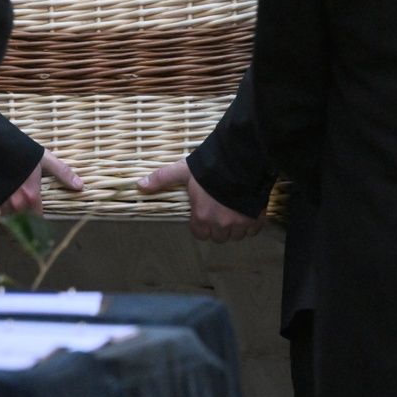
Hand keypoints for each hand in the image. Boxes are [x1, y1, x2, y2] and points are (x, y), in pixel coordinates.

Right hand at [1, 148, 83, 214]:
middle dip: (24, 210)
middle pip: (23, 217)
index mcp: (31, 197)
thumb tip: (80, 186)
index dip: (39, 213)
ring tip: (11, 194)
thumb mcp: (44, 159)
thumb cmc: (21, 151)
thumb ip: (62, 173)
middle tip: (22, 196)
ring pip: (8, 215)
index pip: (38, 217)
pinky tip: (0, 195)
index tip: (38, 208)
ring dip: (11, 209)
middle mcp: (15, 205)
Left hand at [137, 159, 264, 241]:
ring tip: (233, 210)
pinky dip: (251, 223)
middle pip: (218, 237)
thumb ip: (162, 179)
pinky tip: (247, 210)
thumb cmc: (210, 166)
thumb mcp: (183, 171)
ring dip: (235, 227)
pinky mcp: (257, 219)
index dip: (201, 224)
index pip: (200, 233)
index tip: (203, 213)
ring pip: (236, 235)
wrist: (242, 159)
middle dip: (218, 227)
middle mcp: (221, 224)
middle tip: (219, 210)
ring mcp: (240, 223)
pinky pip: (253, 230)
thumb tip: (139, 185)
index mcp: (202, 216)